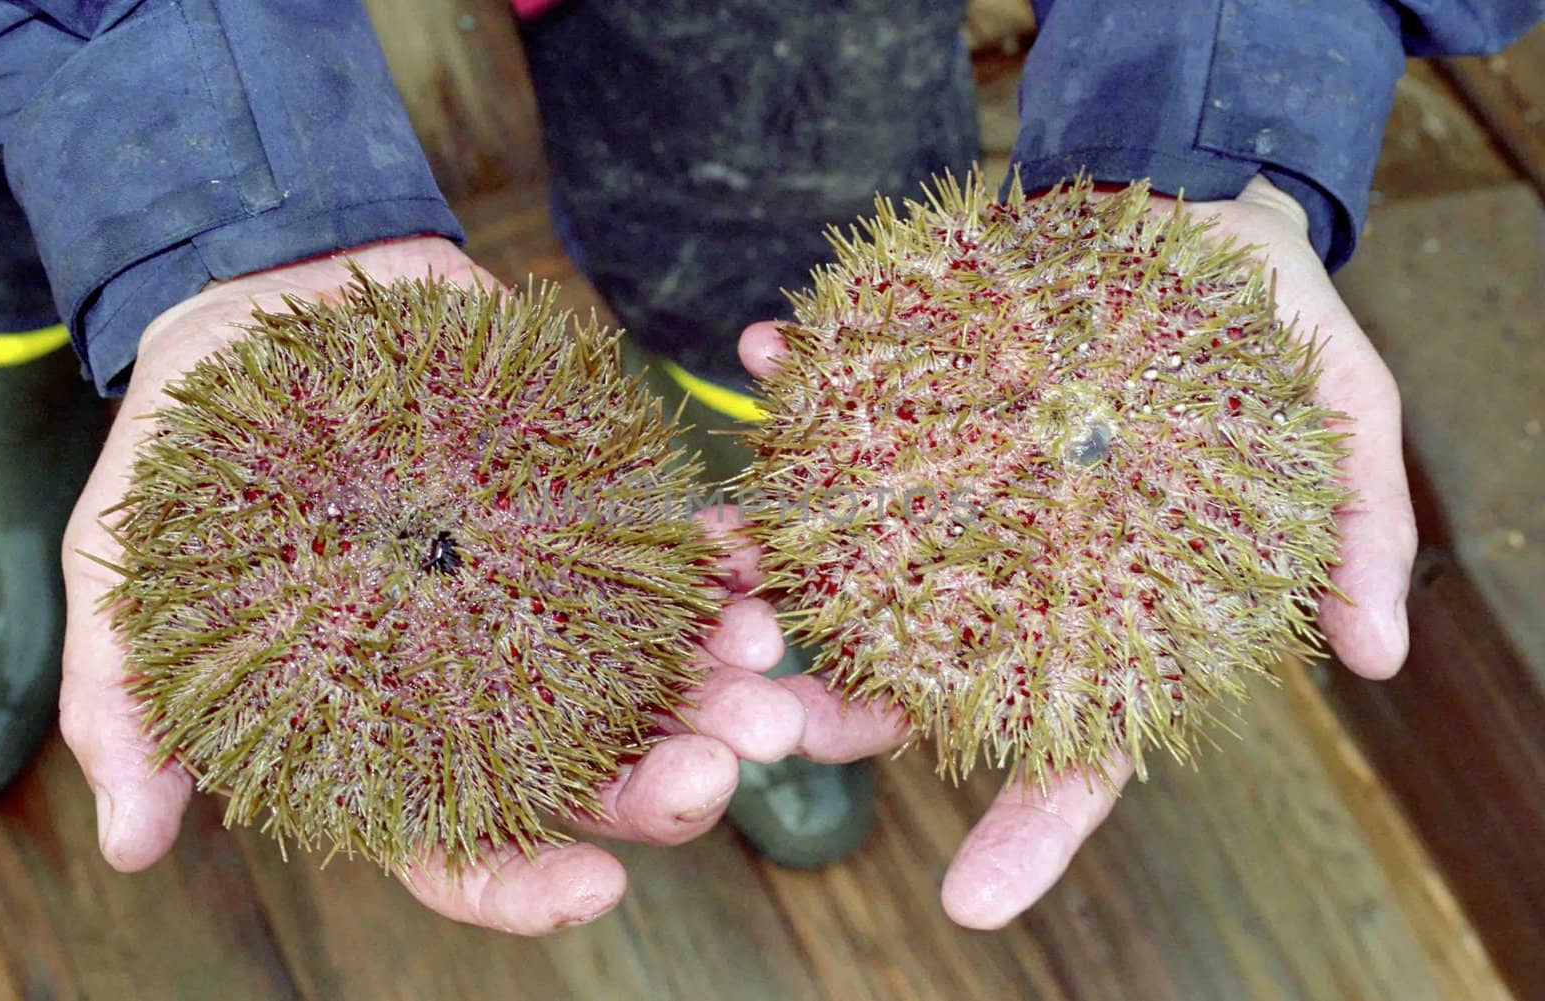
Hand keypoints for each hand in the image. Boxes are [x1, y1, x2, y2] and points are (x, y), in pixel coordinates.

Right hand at [59, 236, 802, 933]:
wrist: (261, 307)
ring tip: (766, 663)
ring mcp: (549, 593)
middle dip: (671, 780)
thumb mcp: (135, 584)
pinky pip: (667, 544)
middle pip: (596, 766)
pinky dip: (715, 557)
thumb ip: (133, 710)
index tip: (594, 887)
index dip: (526, 884)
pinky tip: (750, 562)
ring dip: (724, 677)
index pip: (466, 846)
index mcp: (397, 732)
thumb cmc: (193, 463)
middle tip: (726, 764)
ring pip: (656, 667)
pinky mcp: (583, 504)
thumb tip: (130, 848)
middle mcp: (491, 680)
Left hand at [734, 174, 1415, 928]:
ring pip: (848, 559)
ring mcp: (952, 485)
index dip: (1029, 835)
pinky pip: (840, 401)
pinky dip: (798, 381)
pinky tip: (766, 351)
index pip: (1073, 751)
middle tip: (764, 721)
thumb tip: (1381, 655)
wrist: (1204, 204)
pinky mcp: (917, 394)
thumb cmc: (1272, 334)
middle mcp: (1011, 563)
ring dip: (773, 564)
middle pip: (916, 674)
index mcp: (1109, 607)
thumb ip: (1352, 530)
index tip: (970, 905)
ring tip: (724, 559)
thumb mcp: (1344, 420)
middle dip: (831, 712)